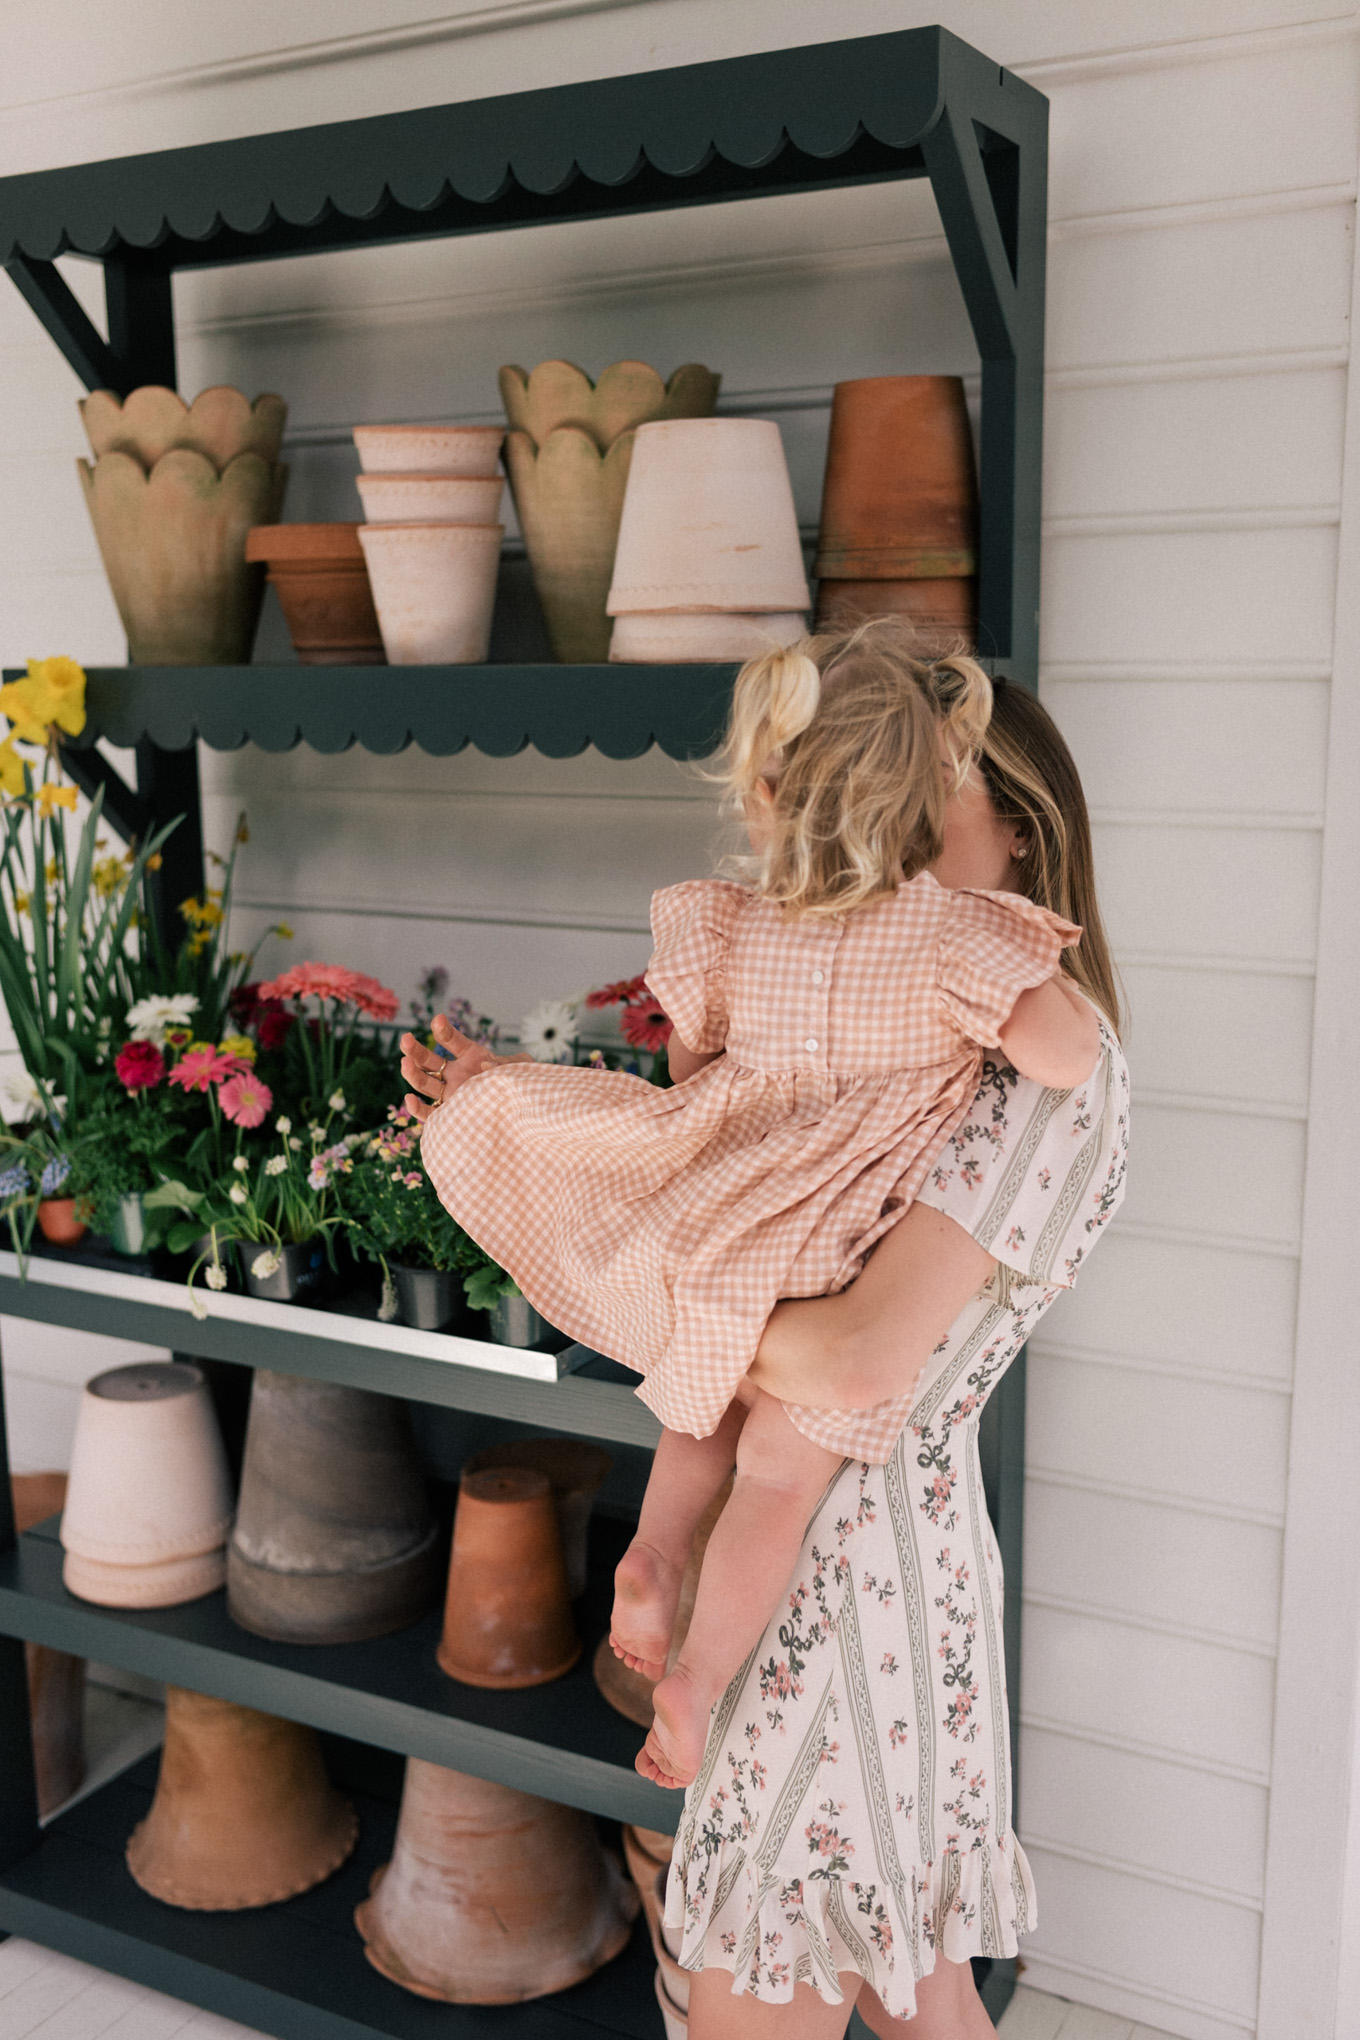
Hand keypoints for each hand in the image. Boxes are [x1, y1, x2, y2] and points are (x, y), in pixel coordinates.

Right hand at [399, 1013, 522, 1122]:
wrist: (525, 1112)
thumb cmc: (523, 1084)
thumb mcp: (520, 1068)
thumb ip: (505, 1063)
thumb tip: (485, 1063)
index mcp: (471, 1057)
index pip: (453, 1041)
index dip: (444, 1030)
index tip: (437, 1019)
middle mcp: (456, 1074)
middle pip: (428, 1060)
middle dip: (415, 1049)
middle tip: (405, 1039)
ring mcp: (451, 1094)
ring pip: (424, 1083)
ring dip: (412, 1073)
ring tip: (404, 1063)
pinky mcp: (450, 1115)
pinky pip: (429, 1113)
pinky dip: (416, 1108)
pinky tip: (409, 1099)